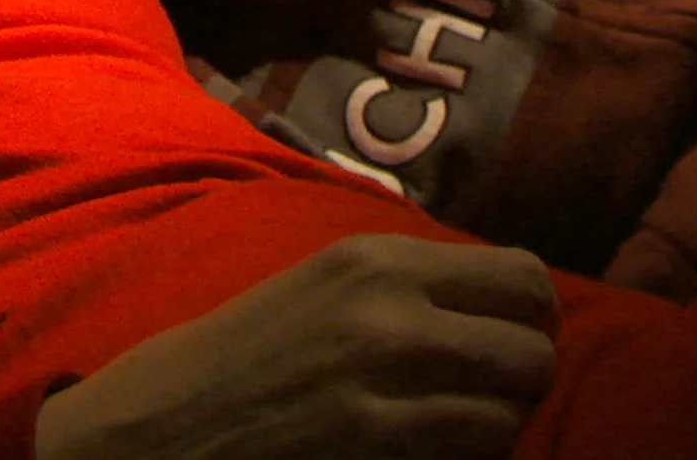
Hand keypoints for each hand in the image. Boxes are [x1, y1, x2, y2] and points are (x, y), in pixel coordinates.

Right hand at [35, 234, 559, 459]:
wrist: (161, 423)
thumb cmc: (247, 359)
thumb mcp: (327, 287)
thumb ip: (411, 287)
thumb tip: (504, 306)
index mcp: (379, 256)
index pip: (523, 276)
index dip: (532, 322)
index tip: (508, 348)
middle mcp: (388, 300)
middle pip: (535, 343)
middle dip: (525, 382)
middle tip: (488, 402)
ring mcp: (379, 370)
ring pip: (515, 402)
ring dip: (500, 426)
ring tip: (459, 433)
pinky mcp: (369, 435)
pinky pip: (476, 443)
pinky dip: (471, 456)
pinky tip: (431, 456)